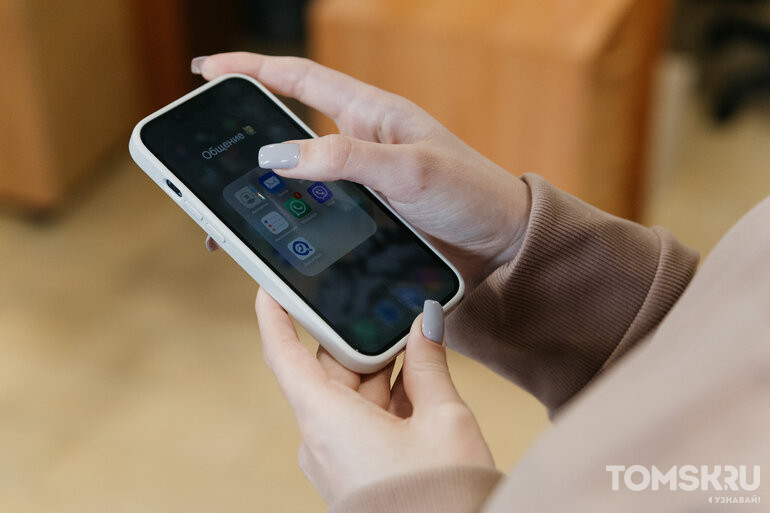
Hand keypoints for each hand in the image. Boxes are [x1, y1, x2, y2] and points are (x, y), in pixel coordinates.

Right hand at [195, 53, 529, 287]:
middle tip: (204, 144)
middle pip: (289, 126)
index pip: (300, 79)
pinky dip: (292, 215)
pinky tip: (277, 231)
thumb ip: (347, 159)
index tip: (209, 69)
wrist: (501, 242)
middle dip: (245, 131)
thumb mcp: (410, 170)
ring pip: (298, 173)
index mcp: (372, 113)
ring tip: (226, 202)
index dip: (252, 69)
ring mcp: (361, 179)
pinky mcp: (367, 212)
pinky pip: (316, 206)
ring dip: (264, 184)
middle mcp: (361, 142)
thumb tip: (277, 156)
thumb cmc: (470, 193)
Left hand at [255, 288, 494, 503]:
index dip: (273, 314)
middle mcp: (321, 438)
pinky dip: (385, 398)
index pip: (283, 354)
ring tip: (418, 346)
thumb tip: (425, 323)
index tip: (270, 284)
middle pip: (328, 370)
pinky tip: (418, 381)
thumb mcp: (443, 419)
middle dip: (362, 342)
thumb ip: (429, 363)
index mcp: (327, 419)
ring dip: (381, 371)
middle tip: (393, 312)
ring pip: (349, 393)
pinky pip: (360, 419)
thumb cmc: (440, 499)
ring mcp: (335, 456)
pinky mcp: (353, 469)